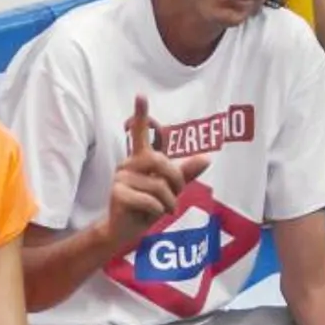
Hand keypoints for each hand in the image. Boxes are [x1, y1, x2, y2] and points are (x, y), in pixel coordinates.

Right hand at [105, 95, 210, 248]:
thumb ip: (186, 173)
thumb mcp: (170, 190)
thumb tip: (206, 158)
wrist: (126, 229)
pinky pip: (149, 199)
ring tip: (163, 209)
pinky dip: (157, 210)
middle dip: (176, 181)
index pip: (141, 133)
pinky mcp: (117, 193)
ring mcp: (121, 177)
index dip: (142, 115)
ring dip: (168, 202)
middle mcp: (128, 163)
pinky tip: (151, 214)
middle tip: (176, 196)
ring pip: (158, 185)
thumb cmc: (148, 206)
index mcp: (141, 159)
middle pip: (161, 162)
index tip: (140, 95)